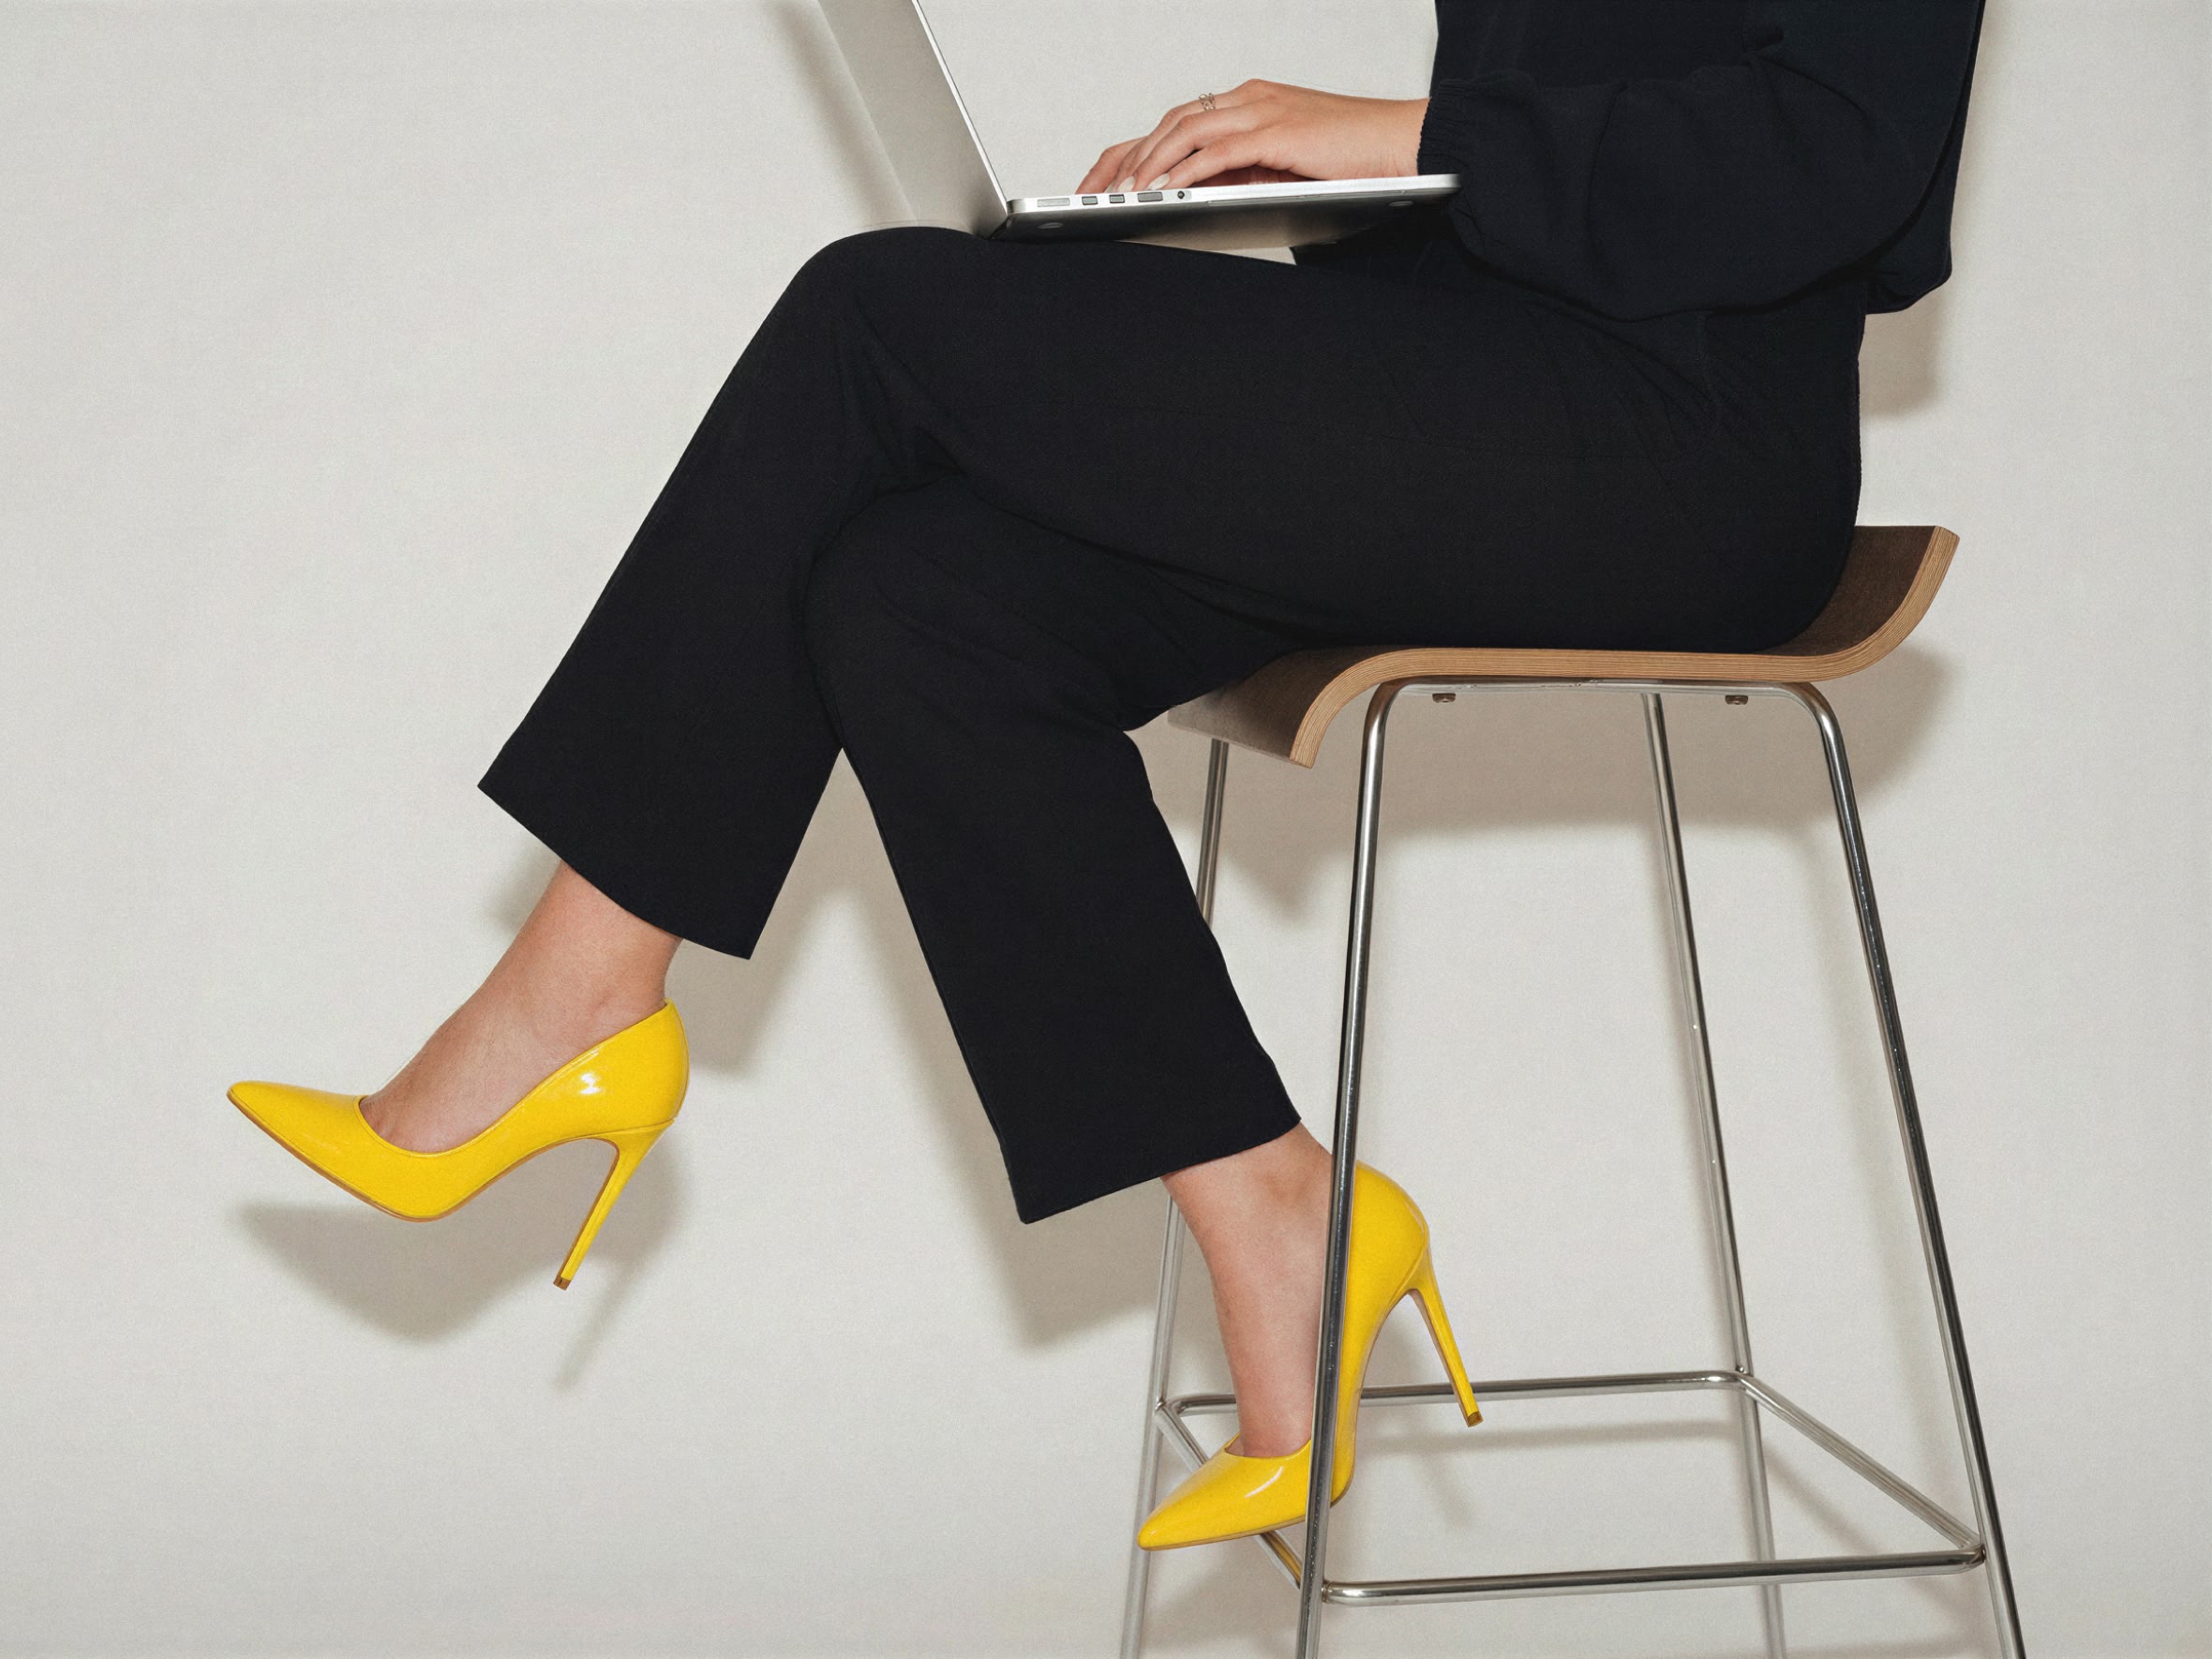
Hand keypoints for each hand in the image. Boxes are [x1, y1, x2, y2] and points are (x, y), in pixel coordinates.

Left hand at [1078, 81, 1427, 194]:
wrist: (1409, 145)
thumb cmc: (1356, 161)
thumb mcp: (1285, 169)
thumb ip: (1244, 175)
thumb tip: (1200, 199)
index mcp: (1251, 104)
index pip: (1178, 122)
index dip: (1135, 151)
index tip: (1103, 182)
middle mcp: (1251, 99)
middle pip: (1170, 122)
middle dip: (1127, 158)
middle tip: (1094, 192)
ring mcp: (1264, 111)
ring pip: (1185, 131)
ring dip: (1149, 166)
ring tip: (1121, 197)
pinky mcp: (1278, 132)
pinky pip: (1217, 151)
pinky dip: (1184, 172)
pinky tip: (1163, 193)